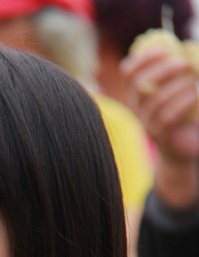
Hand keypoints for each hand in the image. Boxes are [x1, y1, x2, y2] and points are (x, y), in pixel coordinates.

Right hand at [121, 48, 198, 162]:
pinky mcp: (160, 135)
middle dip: (163, 69)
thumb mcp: (175, 87)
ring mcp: (146, 122)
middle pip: (139, 84)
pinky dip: (182, 103)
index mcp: (137, 92)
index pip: (128, 72)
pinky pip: (168, 116)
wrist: (181, 145)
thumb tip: (185, 47)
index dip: (142, 58)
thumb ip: (176, 69)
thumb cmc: (180, 110)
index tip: (163, 49)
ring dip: (177, 86)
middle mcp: (136, 108)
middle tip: (184, 62)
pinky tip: (194, 96)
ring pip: (156, 100)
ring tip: (194, 81)